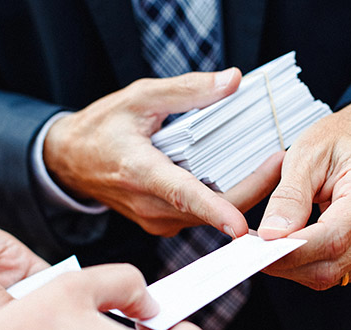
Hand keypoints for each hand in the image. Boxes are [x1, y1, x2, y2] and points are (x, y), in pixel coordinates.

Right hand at [43, 68, 281, 237]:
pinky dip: (222, 199)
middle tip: (280, 161)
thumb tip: (232, 82)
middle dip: (251, 188)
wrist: (71, 162)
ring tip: (266, 163)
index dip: (214, 210)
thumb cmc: (103, 128)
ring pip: (209, 215)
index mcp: (140, 171)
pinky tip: (237, 175)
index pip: (182, 194)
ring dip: (241, 193)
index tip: (240, 226)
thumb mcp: (139, 97)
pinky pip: (200, 217)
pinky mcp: (162, 225)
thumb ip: (187, 90)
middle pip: (210, 208)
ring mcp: (156, 221)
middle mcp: (149, 205)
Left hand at [257, 98, 350, 289]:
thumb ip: (289, 197)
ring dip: (295, 268)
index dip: (292, 251)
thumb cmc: (339, 141)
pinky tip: (296, 247)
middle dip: (286, 264)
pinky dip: (310, 267)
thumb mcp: (305, 154)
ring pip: (331, 276)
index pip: (331, 238)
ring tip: (273, 243)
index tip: (258, 249)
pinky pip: (338, 276)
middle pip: (331, 266)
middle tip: (253, 250)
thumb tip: (272, 234)